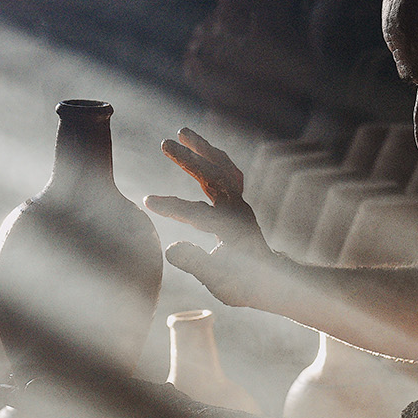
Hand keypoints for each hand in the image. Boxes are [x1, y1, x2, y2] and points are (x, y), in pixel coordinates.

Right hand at [145, 128, 282, 308]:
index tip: (147, 201)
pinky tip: (203, 150)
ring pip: (223, 169)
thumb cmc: (243, 286)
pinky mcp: (239, 203)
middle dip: (189, 160)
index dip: (173, 207)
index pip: (199, 214)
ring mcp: (239, 205)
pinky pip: (228, 174)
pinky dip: (215, 159)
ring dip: (203, 149)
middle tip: (164, 142)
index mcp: (231, 232)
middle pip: (214, 179)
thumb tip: (170, 248)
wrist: (270, 283)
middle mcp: (237, 212)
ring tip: (182, 132)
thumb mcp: (219, 283)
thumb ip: (196, 263)